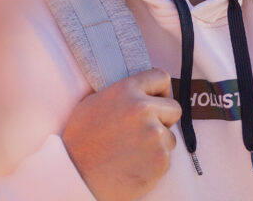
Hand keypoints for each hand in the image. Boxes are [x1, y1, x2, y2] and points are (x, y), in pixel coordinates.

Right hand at [62, 68, 181, 200]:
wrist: (77, 176)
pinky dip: (154, 161)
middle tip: (146, 129)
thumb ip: (121, 93)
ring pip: (170, 136)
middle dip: (164, 118)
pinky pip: (166, 157)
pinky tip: (135, 164)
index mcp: (126, 90)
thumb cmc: (81, 140)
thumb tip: (137, 90)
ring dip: (158, 143)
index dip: (160, 91)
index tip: (156, 101)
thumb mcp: (93, 102)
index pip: (161, 78)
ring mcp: (154, 135)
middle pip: (174, 108)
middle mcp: (143, 109)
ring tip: (134, 151)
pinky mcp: (160, 159)